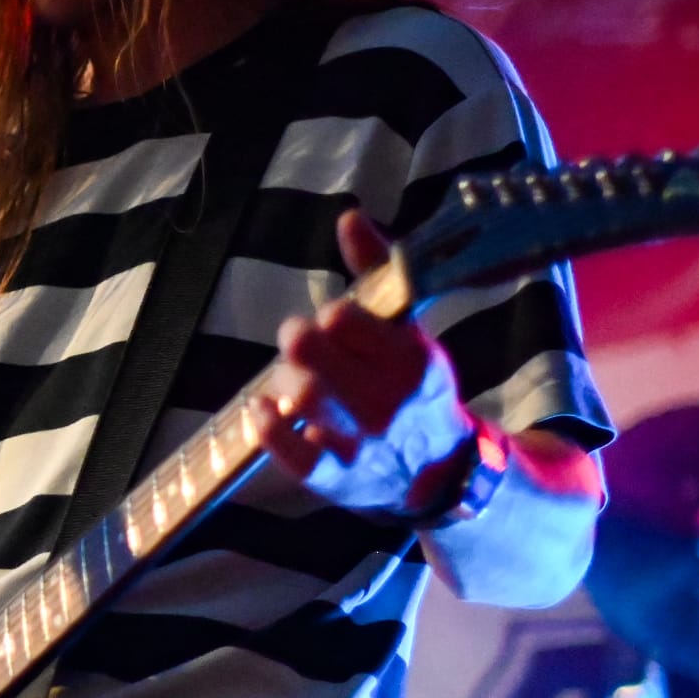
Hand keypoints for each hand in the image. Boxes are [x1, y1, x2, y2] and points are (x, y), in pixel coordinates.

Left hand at [250, 209, 474, 516]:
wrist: (437, 470)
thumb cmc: (414, 387)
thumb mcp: (408, 329)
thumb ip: (377, 272)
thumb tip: (348, 218)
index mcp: (413, 360)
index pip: (345, 319)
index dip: (330, 316)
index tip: (334, 323)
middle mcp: (391, 402)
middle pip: (312, 354)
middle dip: (296, 340)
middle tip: (299, 344)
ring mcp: (364, 444)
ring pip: (302, 396)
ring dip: (282, 379)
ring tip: (290, 379)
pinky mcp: (337, 479)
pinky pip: (291, 452)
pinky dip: (266, 426)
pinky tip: (261, 409)